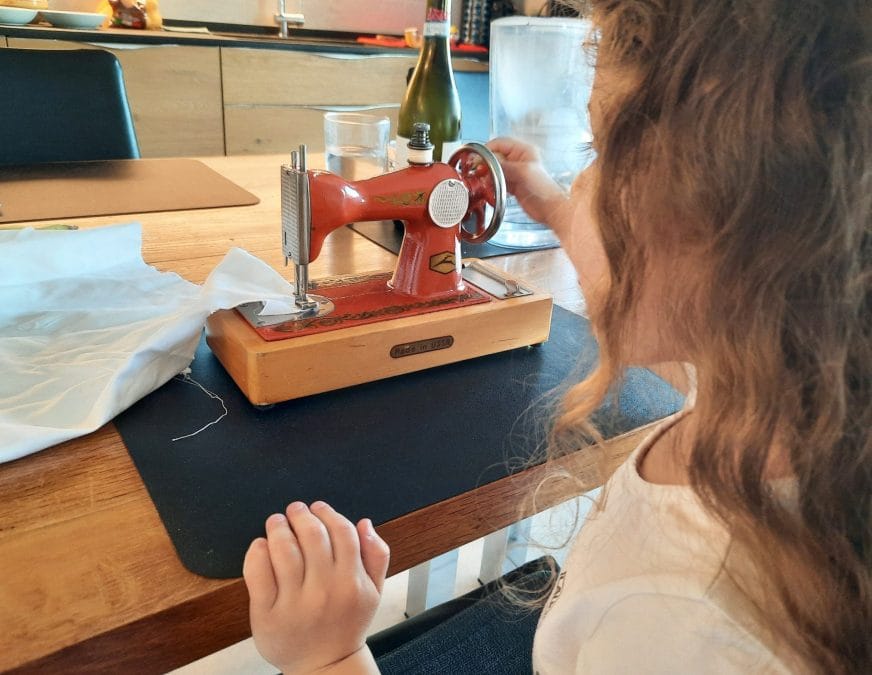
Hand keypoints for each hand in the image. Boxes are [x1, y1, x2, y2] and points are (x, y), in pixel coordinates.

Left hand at [243, 501, 389, 673]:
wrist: (325, 666)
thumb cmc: (346, 624)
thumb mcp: (374, 592)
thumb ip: (377, 555)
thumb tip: (365, 523)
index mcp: (352, 583)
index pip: (342, 533)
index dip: (328, 513)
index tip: (318, 507)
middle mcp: (324, 592)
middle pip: (312, 536)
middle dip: (301, 514)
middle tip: (294, 510)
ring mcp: (294, 604)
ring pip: (284, 550)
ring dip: (278, 527)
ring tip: (276, 522)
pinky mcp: (266, 614)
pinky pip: (258, 572)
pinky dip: (257, 551)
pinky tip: (261, 545)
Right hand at [487, 137, 570, 229]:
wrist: (549, 208)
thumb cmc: (544, 188)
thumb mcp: (522, 172)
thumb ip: (504, 166)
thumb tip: (487, 163)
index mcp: (523, 150)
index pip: (500, 143)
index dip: (488, 149)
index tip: (478, 156)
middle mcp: (518, 159)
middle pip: (495, 156)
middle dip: (486, 163)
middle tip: (479, 170)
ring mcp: (515, 172)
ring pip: (495, 169)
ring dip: (488, 175)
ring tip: (485, 181)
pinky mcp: (512, 184)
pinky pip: (497, 181)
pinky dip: (492, 184)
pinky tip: (491, 188)